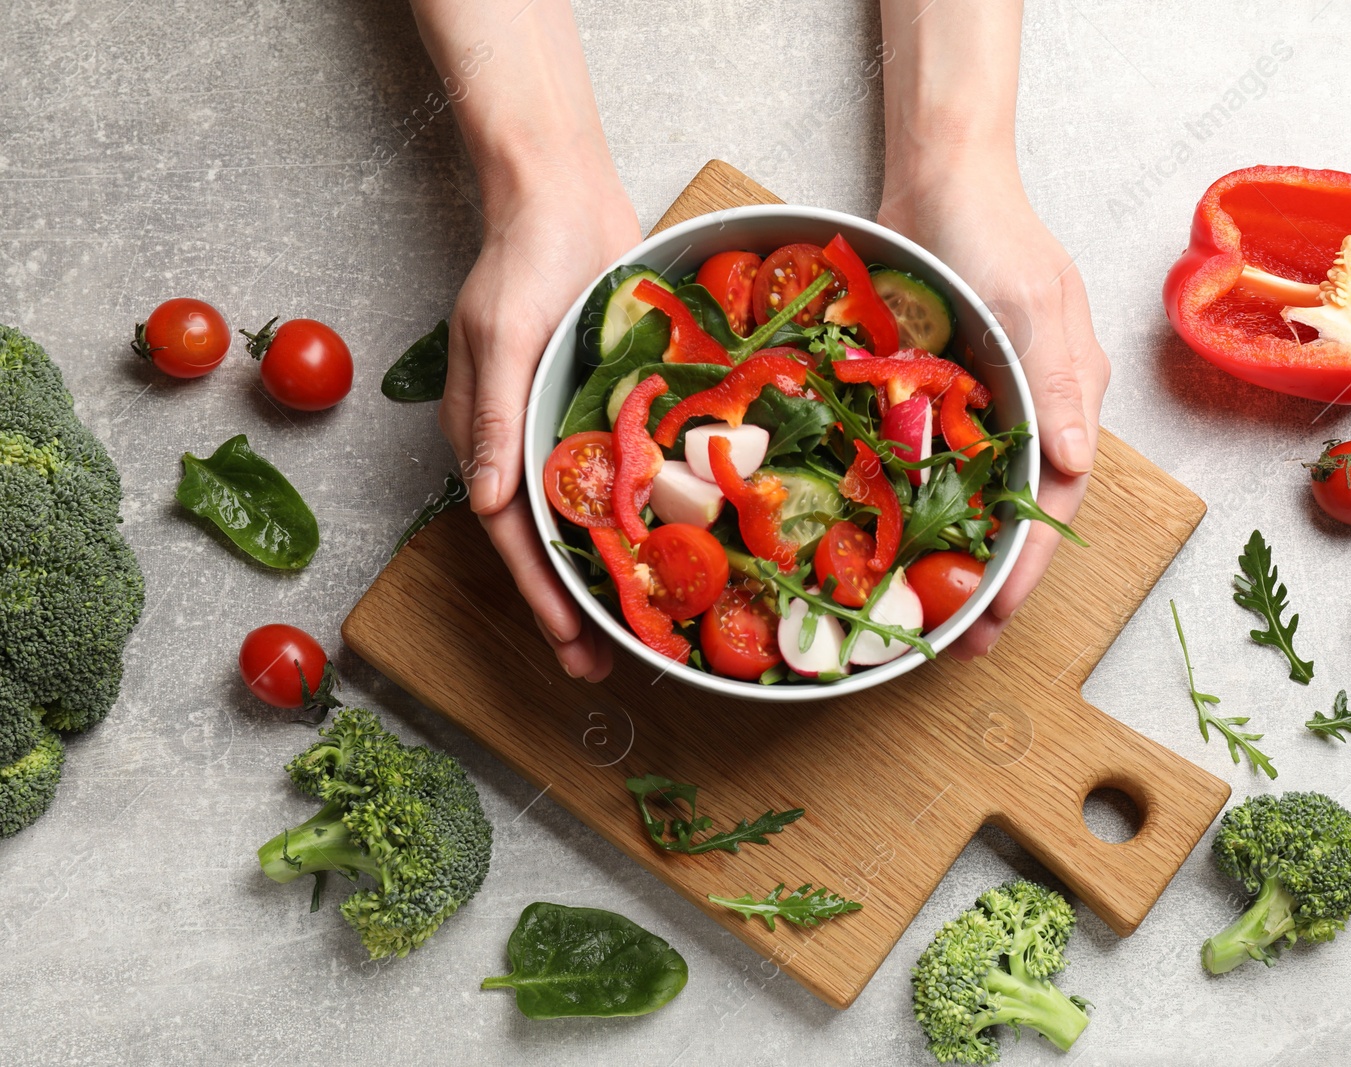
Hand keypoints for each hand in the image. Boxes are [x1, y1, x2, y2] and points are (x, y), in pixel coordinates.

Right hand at [440, 169, 639, 679]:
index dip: (543, 596)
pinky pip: (619, 476)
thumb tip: (489, 500)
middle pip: (548, 542)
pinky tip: (667, 546)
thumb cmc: (522, 259)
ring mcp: (564, 427)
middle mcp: (524, 443)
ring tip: (636, 628)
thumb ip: (493, 417)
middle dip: (573, 608)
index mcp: (488, 436)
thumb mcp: (500, 334)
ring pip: (585, 519)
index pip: (515, 535)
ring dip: (606, 574)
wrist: (562, 195)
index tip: (570, 647)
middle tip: (603, 667)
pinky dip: (635, 516)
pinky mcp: (602, 408)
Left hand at [879, 170, 1109, 658]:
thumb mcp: (1030, 304)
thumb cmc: (992, 229)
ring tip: (916, 605)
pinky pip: (924, 457)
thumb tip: (1076, 467)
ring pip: (967, 494)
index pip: (1052, 502)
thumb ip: (1054, 385)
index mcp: (1064, 398)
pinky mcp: (934, 388)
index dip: (1026, 567)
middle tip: (953, 641)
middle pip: (1011, 511)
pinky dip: (908, 498)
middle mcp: (1027, 409)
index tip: (994, 621)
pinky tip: (879, 531)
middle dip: (987, 577)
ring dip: (947, 549)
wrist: (938, 172)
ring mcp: (980, 401)